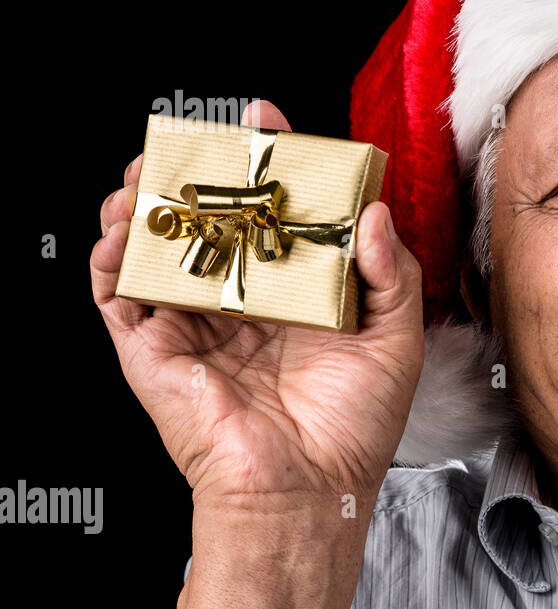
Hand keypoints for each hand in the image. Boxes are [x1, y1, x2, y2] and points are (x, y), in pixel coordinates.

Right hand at [91, 100, 424, 511]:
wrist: (309, 488)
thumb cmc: (356, 425)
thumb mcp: (395, 337)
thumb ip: (391, 271)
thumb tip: (374, 211)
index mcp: (298, 294)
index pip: (277, 214)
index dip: (268, 165)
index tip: (266, 120)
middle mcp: (245, 303)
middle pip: (212, 221)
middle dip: (197, 174)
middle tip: (197, 140)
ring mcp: (196, 324)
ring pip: (160, 248)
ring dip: (146, 204)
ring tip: (148, 172)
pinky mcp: (154, 350)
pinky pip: (120, 294)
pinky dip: (112, 257)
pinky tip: (123, 228)